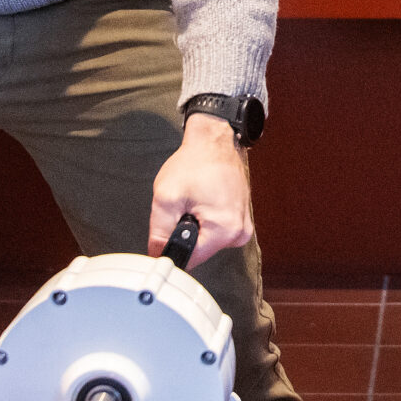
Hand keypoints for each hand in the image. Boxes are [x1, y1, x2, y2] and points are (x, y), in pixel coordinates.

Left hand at [149, 114, 253, 266]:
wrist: (214, 141)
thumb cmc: (196, 162)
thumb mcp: (167, 197)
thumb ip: (159, 231)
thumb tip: (158, 254)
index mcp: (225, 230)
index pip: (191, 259)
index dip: (173, 247)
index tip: (170, 228)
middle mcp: (239, 232)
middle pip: (200, 250)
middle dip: (185, 233)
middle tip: (183, 206)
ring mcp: (243, 225)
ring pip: (207, 241)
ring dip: (195, 226)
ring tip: (194, 201)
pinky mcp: (241, 218)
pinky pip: (216, 230)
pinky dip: (205, 219)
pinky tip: (203, 200)